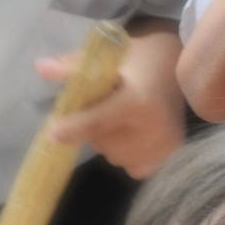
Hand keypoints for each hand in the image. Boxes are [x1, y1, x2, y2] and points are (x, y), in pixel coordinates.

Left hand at [41, 23, 185, 177]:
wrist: (183, 67)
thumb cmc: (139, 60)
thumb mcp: (108, 57)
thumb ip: (74, 67)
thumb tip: (41, 68)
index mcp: (138, 100)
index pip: (96, 123)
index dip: (71, 129)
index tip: (51, 134)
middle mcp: (155, 126)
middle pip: (101, 141)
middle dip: (93, 128)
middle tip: (105, 107)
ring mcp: (165, 145)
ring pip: (114, 156)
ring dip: (109, 141)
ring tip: (123, 118)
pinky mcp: (170, 156)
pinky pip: (131, 166)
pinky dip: (126, 154)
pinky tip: (135, 133)